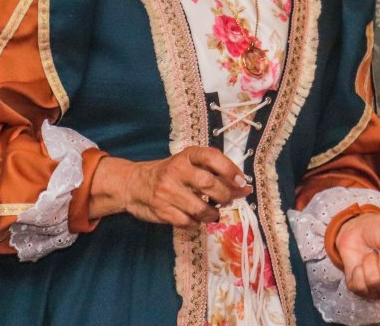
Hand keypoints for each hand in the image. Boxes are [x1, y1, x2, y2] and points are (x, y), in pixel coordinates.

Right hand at [90, 147, 250, 227]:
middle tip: (227, 201)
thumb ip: (217, 175)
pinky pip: (187, 221)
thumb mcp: (191, 166)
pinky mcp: (160, 209)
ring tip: (214, 213)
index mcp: (187, 155)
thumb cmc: (172, 174)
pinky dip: (197, 223)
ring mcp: (167, 190)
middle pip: (208, 184)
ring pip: (199, 207)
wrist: (134, 184)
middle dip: (224, 196)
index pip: (212, 157)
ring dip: (212, 214)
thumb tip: (245, 188)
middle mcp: (176, 170)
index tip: (242, 182)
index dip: (230, 169)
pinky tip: (197, 219)